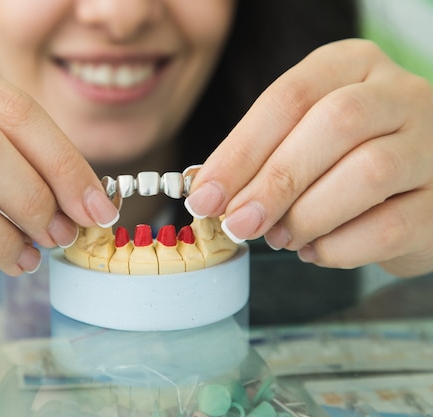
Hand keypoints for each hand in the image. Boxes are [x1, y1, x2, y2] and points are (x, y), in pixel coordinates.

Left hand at [185, 39, 432, 276]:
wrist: (411, 184)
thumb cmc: (340, 158)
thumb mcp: (299, 136)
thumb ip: (259, 156)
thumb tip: (207, 191)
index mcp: (351, 66)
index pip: (289, 97)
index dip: (240, 150)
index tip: (205, 195)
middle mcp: (399, 94)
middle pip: (334, 125)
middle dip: (274, 182)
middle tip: (238, 223)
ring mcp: (430, 144)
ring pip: (368, 174)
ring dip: (308, 216)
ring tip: (280, 237)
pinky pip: (391, 226)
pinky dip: (339, 247)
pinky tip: (316, 250)